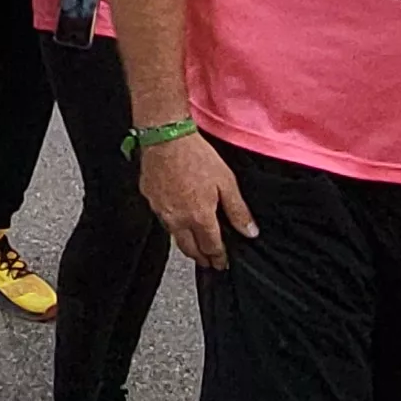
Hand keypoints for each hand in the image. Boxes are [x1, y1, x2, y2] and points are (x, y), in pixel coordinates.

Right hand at [137, 130, 257, 268]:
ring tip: (194, 245)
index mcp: (199, 217)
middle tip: (208, 262)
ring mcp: (161, 211)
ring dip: (186, 244)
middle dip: (201, 258)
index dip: (218, 258)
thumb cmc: (196, 156)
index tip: (222, 263)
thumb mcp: (226, 182)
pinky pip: (162, 219)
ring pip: (174, 236)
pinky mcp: (150, 199)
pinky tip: (177, 218)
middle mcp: (178, 220)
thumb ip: (238, 210)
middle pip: (190, 249)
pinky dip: (172, 224)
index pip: (211, 247)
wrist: (165, 137)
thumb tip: (250, 232)